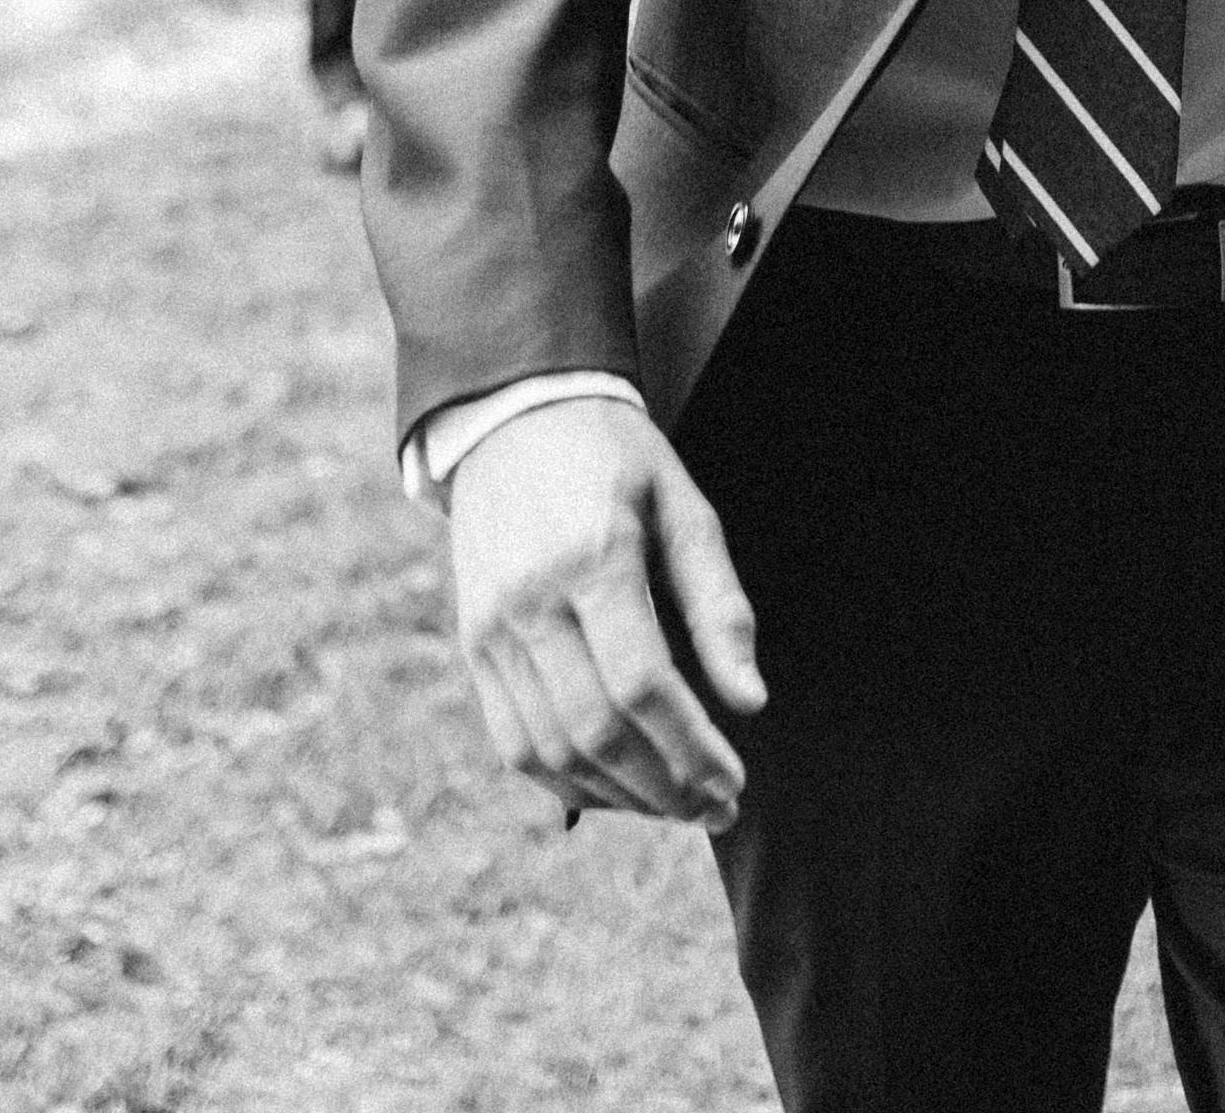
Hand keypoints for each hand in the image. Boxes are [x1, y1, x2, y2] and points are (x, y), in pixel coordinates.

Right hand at [441, 396, 764, 827]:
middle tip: (716, 808)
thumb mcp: (686, 508)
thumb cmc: (616, 461)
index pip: (643, 685)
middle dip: (663, 787)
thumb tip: (751, 701)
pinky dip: (564, 782)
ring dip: (618, 797)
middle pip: (596, 730)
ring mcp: (491, 629)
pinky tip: (615, 792)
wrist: (513, 417)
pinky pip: (512, 740)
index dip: (692, 748)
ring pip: (550, 749)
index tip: (735, 781)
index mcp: (593, 559)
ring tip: (675, 806)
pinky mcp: (473, 645)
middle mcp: (530, 602)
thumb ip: (720, 606)